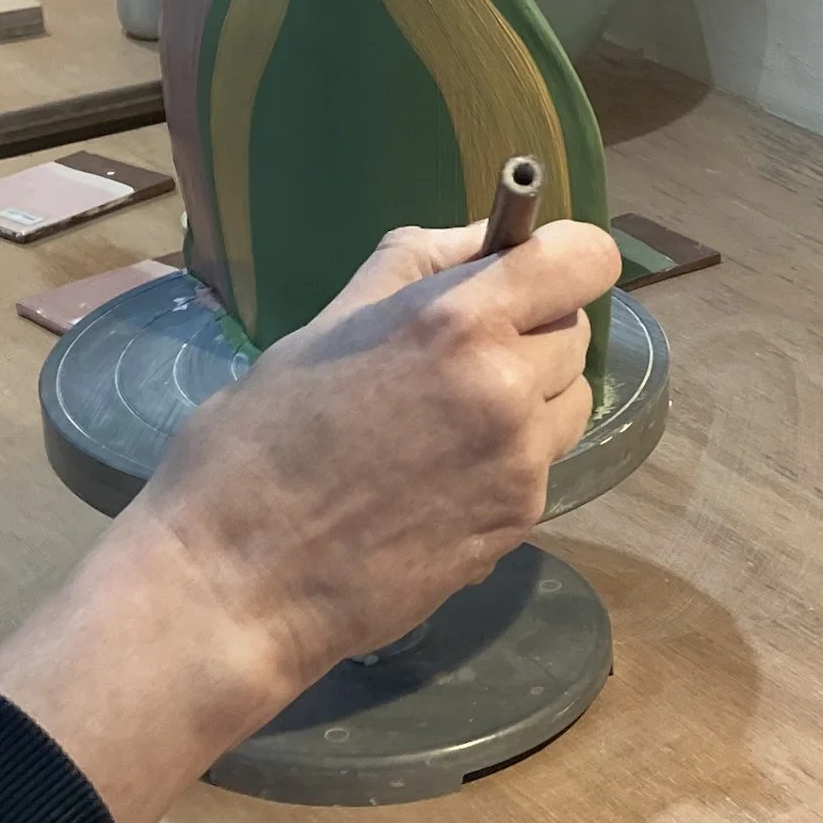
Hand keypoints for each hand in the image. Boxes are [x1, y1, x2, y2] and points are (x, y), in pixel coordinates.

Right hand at [0, 217, 620, 822]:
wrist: (237, 584)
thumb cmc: (253, 445)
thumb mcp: (326, 325)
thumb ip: (416, 267)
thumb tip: (484, 238)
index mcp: (457, 321)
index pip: (585, 259)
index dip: (564, 260)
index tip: (527, 272)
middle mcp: (508, 387)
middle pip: (576, 333)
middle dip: (532, 332)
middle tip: (457, 356)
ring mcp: (522, 465)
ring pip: (567, 404)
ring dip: (530, 400)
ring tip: (444, 423)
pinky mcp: (519, 526)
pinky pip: (538, 469)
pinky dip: (505, 465)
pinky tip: (432, 482)